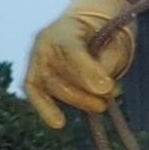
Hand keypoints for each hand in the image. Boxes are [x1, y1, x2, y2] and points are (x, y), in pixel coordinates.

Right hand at [23, 0, 136, 128]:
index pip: (72, 49)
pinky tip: (58, 123)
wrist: (88, 26)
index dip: (87, 70)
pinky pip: (36, 92)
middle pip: (57, 71)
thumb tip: (102, 90)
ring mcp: (37, 57)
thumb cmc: (105, 36)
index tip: (106, 87)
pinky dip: (46, 108)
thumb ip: (108, 62)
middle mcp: (45, 42)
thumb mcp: (113, 43)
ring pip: (49, 84)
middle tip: (106, 100)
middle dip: (84, 91)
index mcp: (66, 27)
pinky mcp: (34, 73)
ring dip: (76, 100)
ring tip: (100, 106)